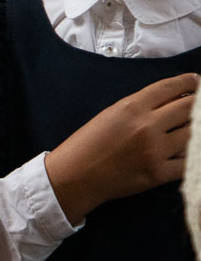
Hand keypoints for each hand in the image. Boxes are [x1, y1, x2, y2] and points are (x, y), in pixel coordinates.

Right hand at [45, 72, 196, 224]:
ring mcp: (154, 151)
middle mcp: (145, 127)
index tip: (196, 82)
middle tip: (197, 106)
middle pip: (190, 107)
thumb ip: (140, 106)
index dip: (189, 82)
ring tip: (190, 129)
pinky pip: (189, 162)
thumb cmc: (86, 146)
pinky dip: (192, 157)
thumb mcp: (110, 115)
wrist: (72, 178)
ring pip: (194, 133)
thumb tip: (171, 100)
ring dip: (196, 130)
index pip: (171, 87)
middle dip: (198, 104)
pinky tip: (188, 153)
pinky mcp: (157, 174)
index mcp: (131, 108)